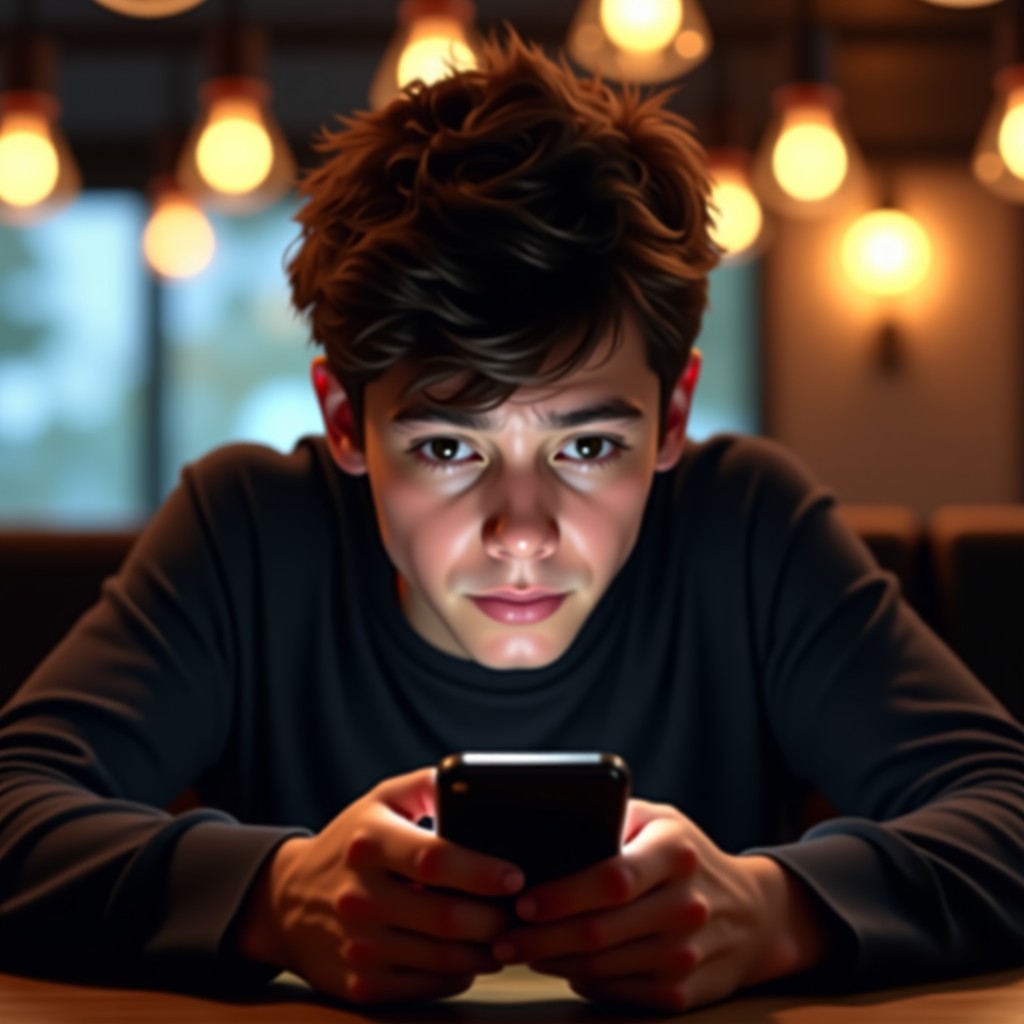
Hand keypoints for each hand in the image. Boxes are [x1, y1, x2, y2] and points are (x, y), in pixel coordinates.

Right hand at [235, 766, 525, 1004]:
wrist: (286, 901)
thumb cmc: (350, 844)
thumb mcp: (381, 801)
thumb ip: (427, 785)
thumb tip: (474, 781)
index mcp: (369, 843)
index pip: (433, 860)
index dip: (481, 871)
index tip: (515, 875)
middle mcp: (360, 896)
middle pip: (447, 917)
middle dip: (496, 917)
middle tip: (520, 909)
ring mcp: (359, 945)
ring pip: (444, 958)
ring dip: (487, 949)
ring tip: (505, 931)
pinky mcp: (361, 984)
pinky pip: (431, 986)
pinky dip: (460, 973)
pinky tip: (470, 954)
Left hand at [490, 798, 826, 1011]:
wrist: (754, 915)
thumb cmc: (686, 857)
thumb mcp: (659, 820)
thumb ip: (611, 819)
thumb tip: (546, 834)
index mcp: (676, 854)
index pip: (612, 879)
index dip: (562, 895)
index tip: (522, 901)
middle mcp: (687, 906)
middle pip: (598, 930)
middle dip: (539, 937)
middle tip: (502, 936)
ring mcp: (687, 955)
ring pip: (602, 966)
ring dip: (551, 961)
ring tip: (519, 949)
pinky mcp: (684, 994)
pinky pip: (616, 992)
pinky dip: (581, 980)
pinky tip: (561, 965)